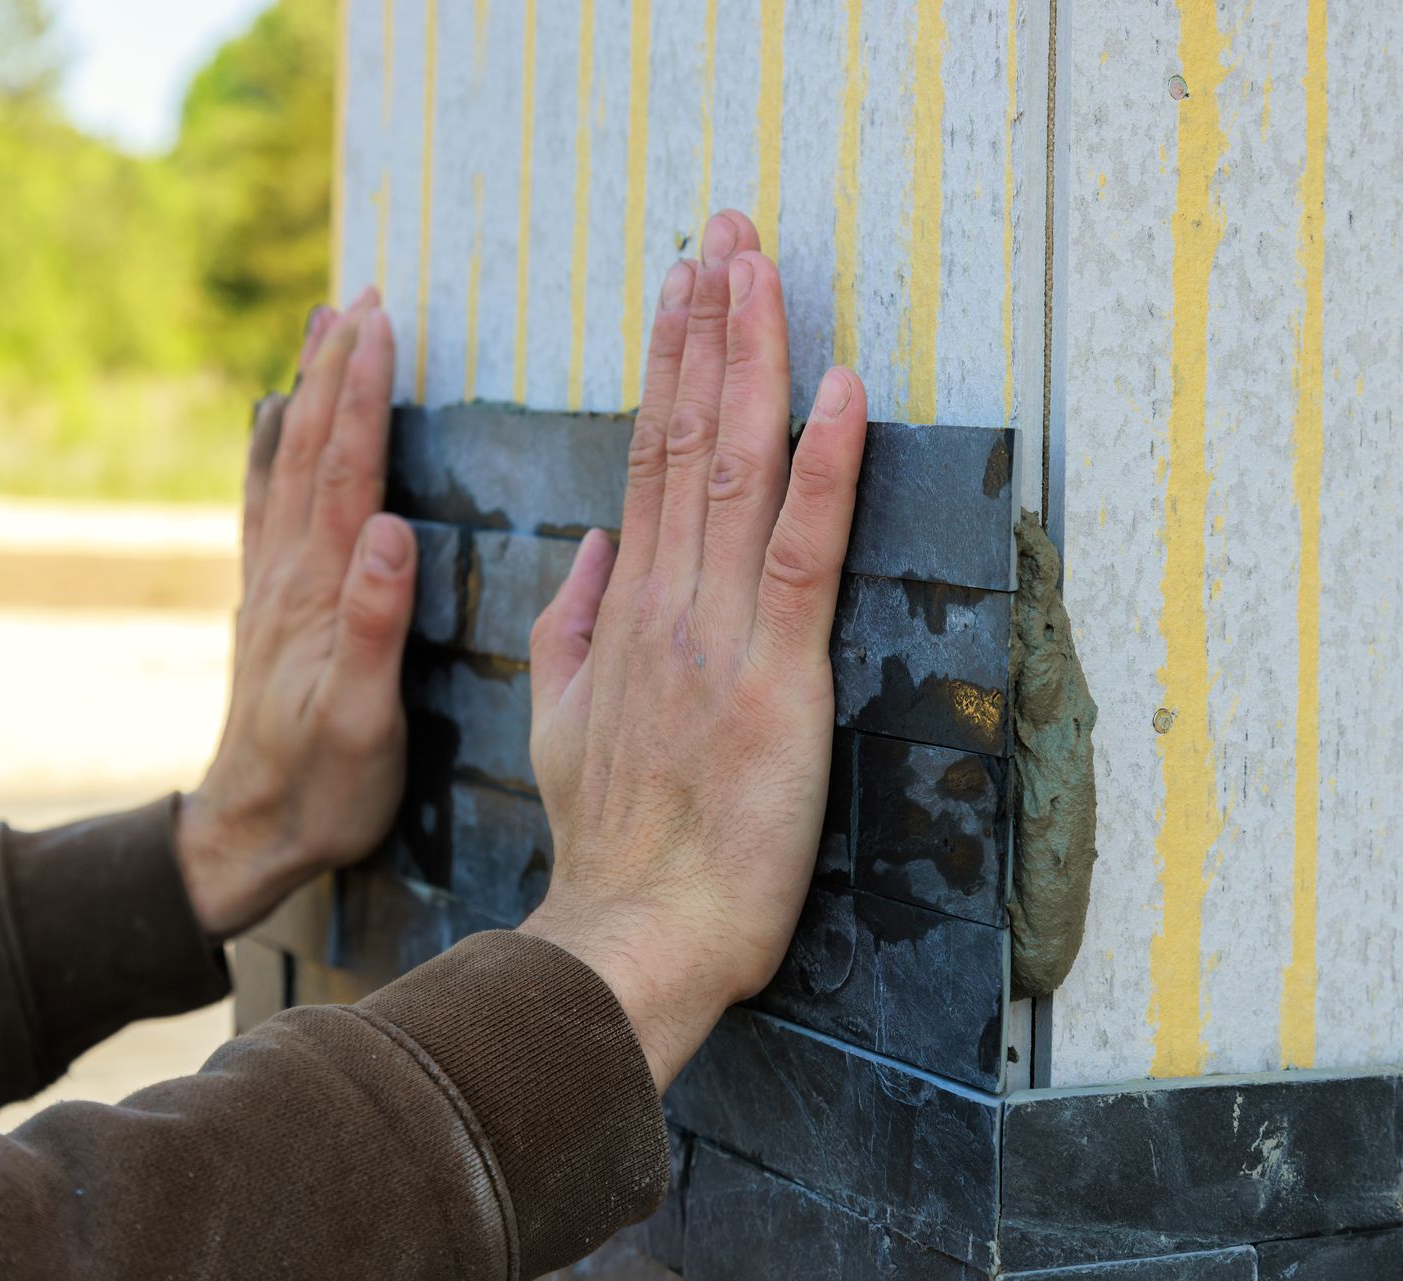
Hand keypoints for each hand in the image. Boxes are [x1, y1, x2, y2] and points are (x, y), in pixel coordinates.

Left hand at [177, 292, 417, 940]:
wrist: (252, 832)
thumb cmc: (325, 788)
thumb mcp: (365, 722)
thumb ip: (376, 626)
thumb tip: (396, 531)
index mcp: (324, 595)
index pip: (349, 473)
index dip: (364, 396)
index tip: (382, 324)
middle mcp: (292, 577)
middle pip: (311, 452)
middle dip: (336, 371)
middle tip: (360, 300)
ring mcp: (275, 588)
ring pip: (286, 468)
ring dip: (306, 395)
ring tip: (321, 331)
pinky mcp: (271, 607)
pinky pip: (267, 507)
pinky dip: (273, 450)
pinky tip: (276, 423)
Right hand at [520, 210, 868, 1091]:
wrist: (635, 933)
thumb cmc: (611, 839)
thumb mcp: (560, 718)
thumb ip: (571, 625)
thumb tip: (590, 546)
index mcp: (625, 609)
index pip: (649, 460)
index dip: (671, 364)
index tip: (684, 284)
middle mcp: (666, 602)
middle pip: (688, 438)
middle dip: (710, 325)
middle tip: (728, 230)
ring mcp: (718, 635)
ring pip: (737, 472)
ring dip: (752, 361)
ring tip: (758, 269)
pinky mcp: (775, 678)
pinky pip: (802, 554)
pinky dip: (823, 468)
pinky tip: (841, 390)